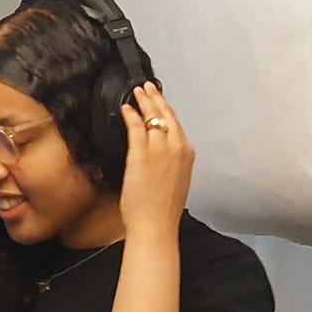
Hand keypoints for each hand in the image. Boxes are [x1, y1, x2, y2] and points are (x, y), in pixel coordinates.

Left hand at [118, 81, 194, 237]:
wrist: (156, 223)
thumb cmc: (163, 209)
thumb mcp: (176, 181)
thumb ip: (172, 164)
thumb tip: (162, 156)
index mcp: (187, 154)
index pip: (176, 125)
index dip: (166, 111)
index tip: (160, 101)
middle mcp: (177, 147)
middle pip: (167, 116)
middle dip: (156, 99)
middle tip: (147, 87)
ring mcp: (160, 149)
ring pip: (153, 117)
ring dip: (144, 102)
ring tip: (136, 92)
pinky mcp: (141, 154)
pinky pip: (136, 128)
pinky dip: (130, 115)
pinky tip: (125, 108)